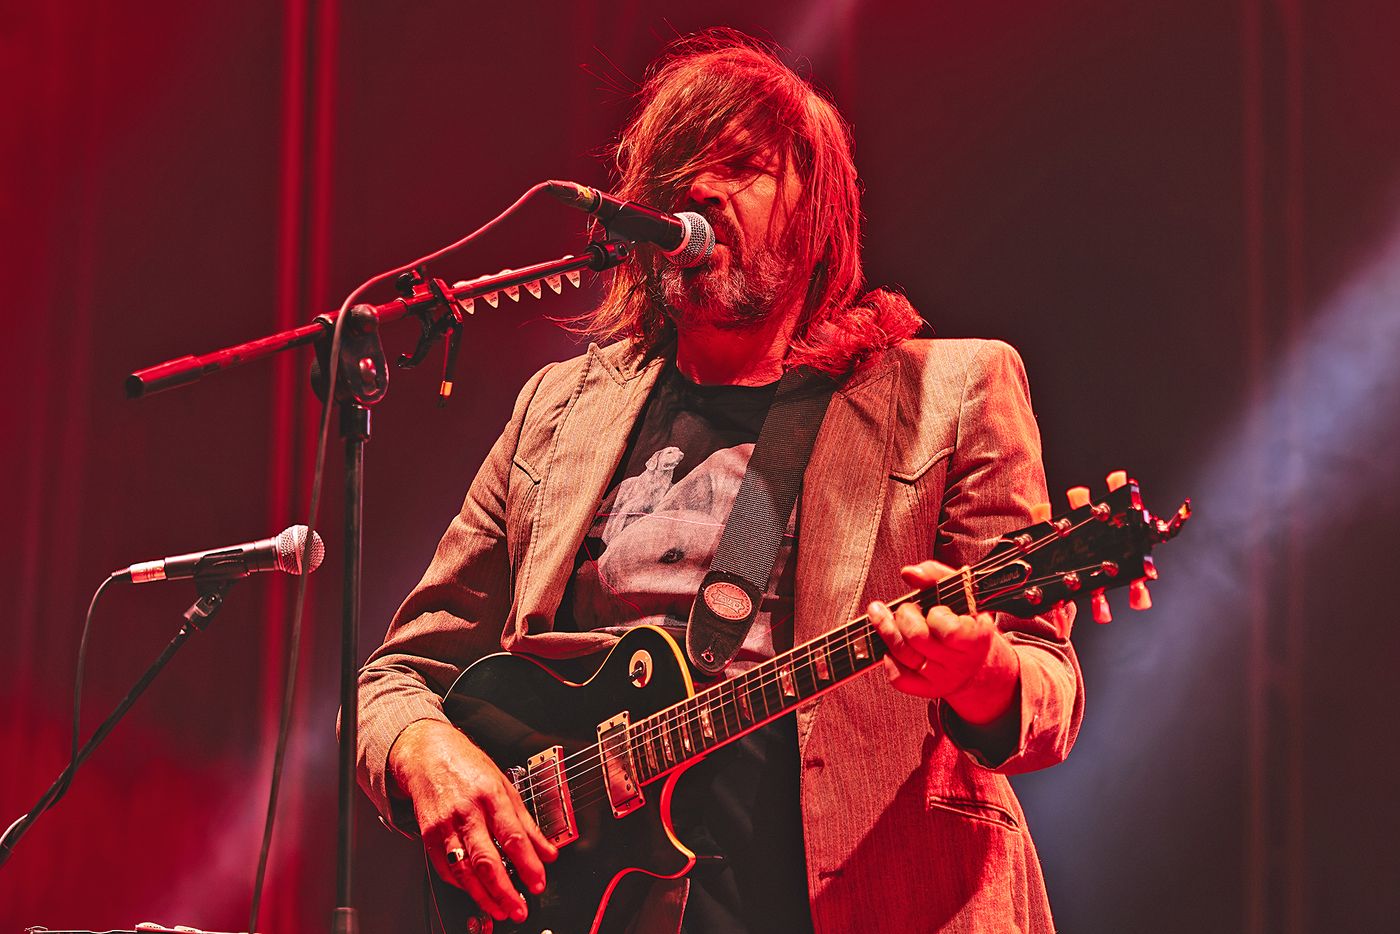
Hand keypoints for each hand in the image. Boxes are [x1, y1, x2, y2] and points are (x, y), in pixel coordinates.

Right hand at [389, 719, 557, 923]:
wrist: (427, 754)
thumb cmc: (468, 767)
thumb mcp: (505, 785)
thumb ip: (527, 822)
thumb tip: (549, 851)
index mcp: (491, 795)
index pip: (513, 836)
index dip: (528, 863)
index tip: (538, 883)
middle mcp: (466, 811)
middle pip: (486, 858)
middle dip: (504, 890)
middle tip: (519, 908)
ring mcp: (444, 825)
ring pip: (463, 869)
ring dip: (482, 896)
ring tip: (499, 910)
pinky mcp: (427, 835)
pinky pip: (444, 868)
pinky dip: (460, 885)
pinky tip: (474, 893)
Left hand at [868, 560, 1019, 724]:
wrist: (976, 660)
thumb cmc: (964, 619)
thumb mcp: (961, 593)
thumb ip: (936, 576)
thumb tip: (908, 573)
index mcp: (975, 638)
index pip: (948, 631)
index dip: (936, 616)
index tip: (935, 609)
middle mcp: (960, 663)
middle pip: (917, 639)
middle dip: (904, 616)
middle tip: (905, 608)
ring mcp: (943, 680)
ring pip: (903, 656)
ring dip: (886, 630)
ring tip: (880, 615)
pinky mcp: (927, 690)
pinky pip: (898, 678)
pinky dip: (889, 659)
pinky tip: (892, 645)